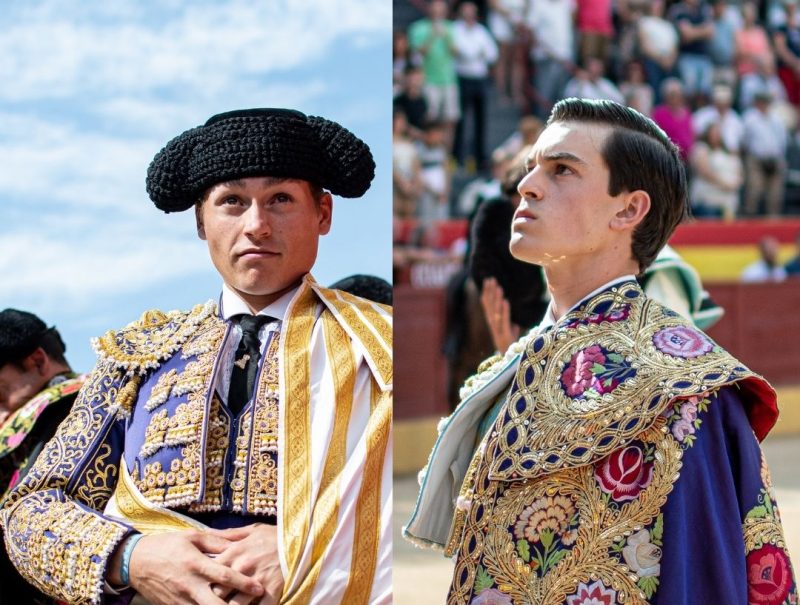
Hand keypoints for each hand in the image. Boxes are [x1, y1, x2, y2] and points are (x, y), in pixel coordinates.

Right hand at [127, 531, 263, 604]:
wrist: (135, 561)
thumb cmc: (167, 545)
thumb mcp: (192, 537)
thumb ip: (217, 541)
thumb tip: (240, 544)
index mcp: (196, 564)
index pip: (224, 576)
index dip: (244, 583)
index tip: (260, 587)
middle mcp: (190, 584)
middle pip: (216, 604)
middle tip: (253, 604)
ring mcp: (180, 599)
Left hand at [209, 524, 283, 604]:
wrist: (303, 541)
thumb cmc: (277, 536)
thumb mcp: (253, 530)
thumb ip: (229, 534)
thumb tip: (207, 532)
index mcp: (235, 553)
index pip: (210, 573)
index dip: (207, 582)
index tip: (207, 586)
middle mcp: (242, 568)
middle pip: (218, 593)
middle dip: (216, 598)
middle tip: (216, 599)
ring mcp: (257, 582)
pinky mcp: (271, 593)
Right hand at [480, 277, 519, 354]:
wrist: (510, 364)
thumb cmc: (511, 347)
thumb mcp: (510, 334)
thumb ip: (511, 327)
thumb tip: (516, 323)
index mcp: (493, 323)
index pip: (487, 305)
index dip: (487, 292)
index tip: (488, 280)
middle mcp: (493, 326)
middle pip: (489, 306)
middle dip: (490, 292)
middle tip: (491, 278)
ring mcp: (498, 332)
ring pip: (495, 313)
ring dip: (496, 299)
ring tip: (498, 287)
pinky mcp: (504, 337)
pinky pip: (504, 322)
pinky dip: (504, 312)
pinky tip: (505, 301)